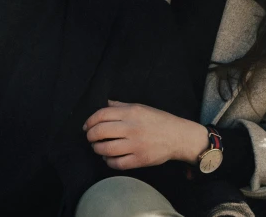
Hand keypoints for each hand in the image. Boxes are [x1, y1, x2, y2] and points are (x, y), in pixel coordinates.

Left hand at [83, 100, 207, 169]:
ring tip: (98, 148)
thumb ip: (121, 105)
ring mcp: (135, 145)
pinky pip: (117, 163)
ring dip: (97, 149)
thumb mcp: (141, 107)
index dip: (90, 121)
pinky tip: (109, 157)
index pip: (102, 115)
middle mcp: (131, 128)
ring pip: (106, 149)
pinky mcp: (139, 159)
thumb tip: (105, 103)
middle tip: (91, 138)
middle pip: (100, 132)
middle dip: (90, 136)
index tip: (87, 126)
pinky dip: (108, 161)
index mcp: (131, 112)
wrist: (178, 136)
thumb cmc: (159, 120)